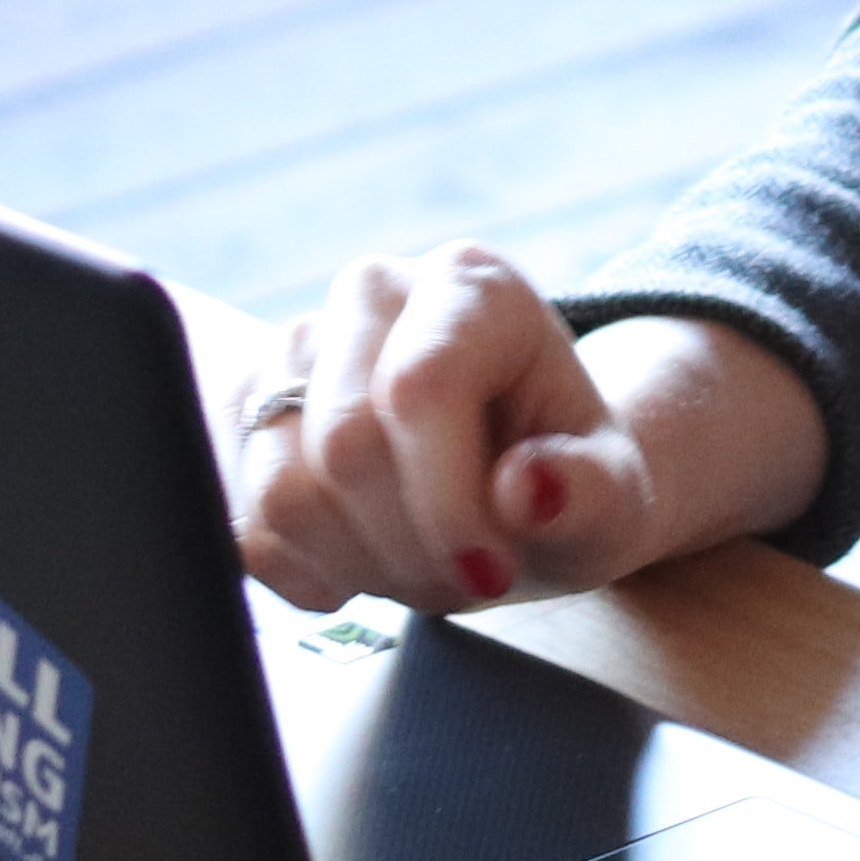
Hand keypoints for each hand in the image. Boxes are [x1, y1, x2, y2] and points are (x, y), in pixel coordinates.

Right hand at [229, 254, 813, 615]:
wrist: (516, 480)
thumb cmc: (567, 482)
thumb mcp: (614, 499)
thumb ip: (591, 494)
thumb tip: (530, 490)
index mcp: (473, 285)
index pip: (421, 391)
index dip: (447, 503)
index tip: (491, 574)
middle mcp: (373, 291)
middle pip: (345, 449)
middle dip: (411, 545)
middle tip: (468, 571)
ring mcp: (296, 345)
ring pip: (283, 491)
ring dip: (360, 563)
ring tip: (423, 560)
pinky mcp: (247, 409)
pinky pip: (245, 524)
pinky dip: (308, 572)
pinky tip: (367, 559)